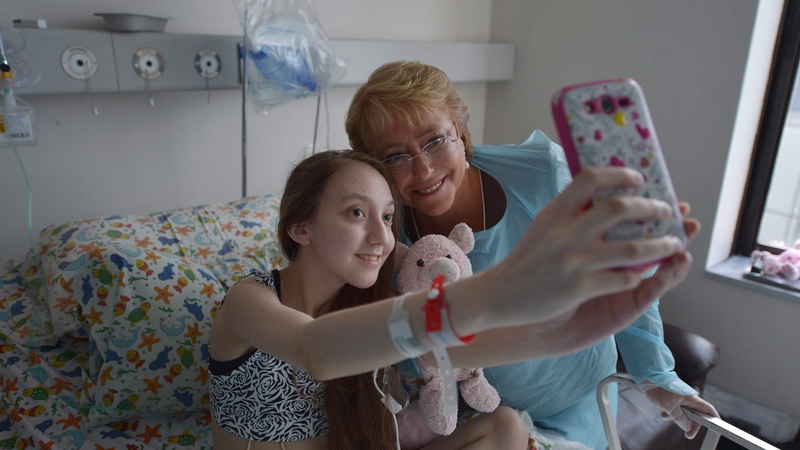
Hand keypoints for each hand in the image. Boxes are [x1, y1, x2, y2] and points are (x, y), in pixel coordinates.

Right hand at [486, 167, 686, 327]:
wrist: (500, 294)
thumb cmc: (528, 259)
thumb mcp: (543, 226)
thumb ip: (570, 211)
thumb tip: (605, 192)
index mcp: (555, 212)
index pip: (590, 178)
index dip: (620, 174)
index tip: (639, 179)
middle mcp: (565, 233)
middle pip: (619, 208)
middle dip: (651, 207)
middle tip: (666, 210)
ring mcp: (573, 261)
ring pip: (632, 248)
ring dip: (661, 245)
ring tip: (674, 243)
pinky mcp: (579, 288)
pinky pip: (623, 279)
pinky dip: (638, 275)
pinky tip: (642, 273)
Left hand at [642, 384, 718, 438]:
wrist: (648, 377)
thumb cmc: (660, 389)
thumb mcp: (670, 408)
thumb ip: (680, 419)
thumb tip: (687, 427)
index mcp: (692, 399)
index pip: (708, 410)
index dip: (714, 418)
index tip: (717, 427)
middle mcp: (688, 398)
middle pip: (697, 414)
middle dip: (692, 424)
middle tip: (688, 434)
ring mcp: (680, 398)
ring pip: (685, 412)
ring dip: (678, 419)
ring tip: (668, 419)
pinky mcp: (672, 397)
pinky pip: (676, 408)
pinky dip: (671, 413)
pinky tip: (663, 415)